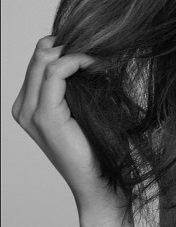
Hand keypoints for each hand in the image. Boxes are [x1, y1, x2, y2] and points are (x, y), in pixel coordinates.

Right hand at [11, 36, 119, 218]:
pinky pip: (54, 73)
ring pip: (44, 60)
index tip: (95, 47)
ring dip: (74, 51)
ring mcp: (30, 112)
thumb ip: (79, 85)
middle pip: (39, 55)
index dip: (65, 45)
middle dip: (69, 44)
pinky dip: (75, 61)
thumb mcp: (87, 109)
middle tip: (99, 47)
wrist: (99, 182)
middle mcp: (23, 107)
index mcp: (29, 104)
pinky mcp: (45, 117)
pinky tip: (94, 63)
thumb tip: (94, 54)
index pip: (39, 58)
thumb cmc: (99, 148)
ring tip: (100, 56)